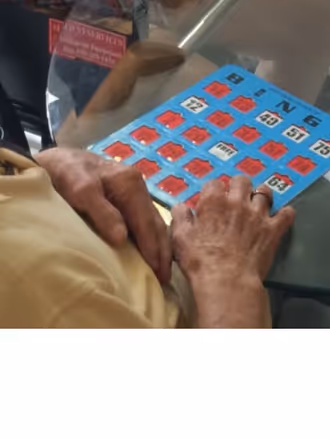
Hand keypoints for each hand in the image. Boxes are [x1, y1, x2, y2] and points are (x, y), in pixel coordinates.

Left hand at [37, 148, 171, 284]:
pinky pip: (145, 218)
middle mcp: (138, 185)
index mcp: (130, 183)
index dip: (152, 249)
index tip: (156, 274)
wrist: (55, 158)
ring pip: (152, 221)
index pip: (146, 223)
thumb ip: (102, 212)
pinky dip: (151, 236)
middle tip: (164, 280)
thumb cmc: (67, 173)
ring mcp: (134, 189)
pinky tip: (152, 249)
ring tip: (161, 270)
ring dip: (159, 246)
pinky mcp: (126, 194)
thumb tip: (122, 239)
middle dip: (161, 251)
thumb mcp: (81, 191)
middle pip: (155, 223)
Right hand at [171, 174, 293, 285]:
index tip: (212, 201)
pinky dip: (285, 214)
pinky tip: (281, 217)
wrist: (227, 280)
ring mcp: (258, 214)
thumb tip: (180, 205)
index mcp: (214, 202)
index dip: (213, 191)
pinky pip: (286, 214)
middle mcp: (238, 202)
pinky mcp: (273, 229)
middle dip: (238, 187)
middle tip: (235, 199)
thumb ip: (180, 218)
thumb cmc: (200, 261)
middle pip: (241, 181)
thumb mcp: (180, 238)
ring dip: (261, 196)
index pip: (213, 184)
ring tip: (258, 204)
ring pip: (265, 192)